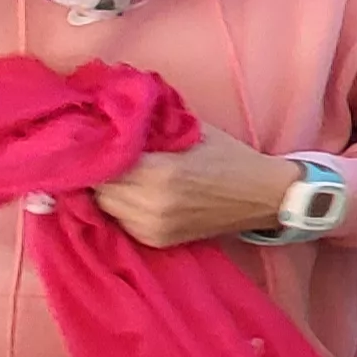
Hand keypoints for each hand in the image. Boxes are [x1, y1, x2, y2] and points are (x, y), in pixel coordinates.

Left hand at [98, 128, 303, 248]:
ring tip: (121, 173)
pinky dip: (121, 205)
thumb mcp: (193, 130)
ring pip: (104, 206)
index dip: (93, 149)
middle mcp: (151, 205)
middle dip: (98, 170)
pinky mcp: (155, 240)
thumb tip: (110, 115)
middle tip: (103, 153)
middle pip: (98, 187)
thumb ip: (152, 125)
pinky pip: (120, 220)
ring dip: (108, 189)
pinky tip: (137, 193)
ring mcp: (152, 228)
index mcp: (161, 174)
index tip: (92, 137)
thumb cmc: (230, 157)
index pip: (101, 163)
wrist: (265, 197)